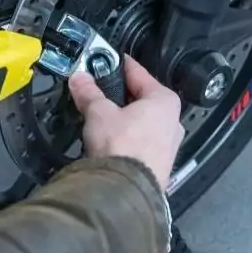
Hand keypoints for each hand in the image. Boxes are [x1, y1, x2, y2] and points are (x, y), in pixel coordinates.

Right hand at [68, 55, 183, 188]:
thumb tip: (78, 78)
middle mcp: (173, 122)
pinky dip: (127, 139)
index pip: (139, 74)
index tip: (106, 61)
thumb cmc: (120, 143)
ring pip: (143, 124)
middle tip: (98, 92)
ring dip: (124, 120)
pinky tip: (111, 143)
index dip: (119, 66)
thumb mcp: (98, 112)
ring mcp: (168, 147)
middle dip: (120, 96)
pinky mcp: (159, 166)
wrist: (125, 190)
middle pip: (142, 100)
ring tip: (101, 119)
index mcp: (165, 101)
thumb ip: (89, 93)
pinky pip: (141, 143)